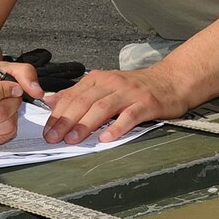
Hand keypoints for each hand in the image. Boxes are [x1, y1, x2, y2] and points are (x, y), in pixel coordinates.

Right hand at [0, 60, 42, 149]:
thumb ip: (23, 72)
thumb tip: (37, 92)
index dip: (5, 91)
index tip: (13, 86)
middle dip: (12, 102)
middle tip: (12, 95)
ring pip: (3, 127)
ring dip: (12, 114)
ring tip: (5, 104)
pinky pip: (2, 138)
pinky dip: (8, 126)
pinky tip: (1, 116)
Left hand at [40, 66, 189, 144]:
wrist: (170, 81)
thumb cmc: (135, 88)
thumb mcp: (104, 86)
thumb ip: (78, 93)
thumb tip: (51, 101)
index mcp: (98, 79)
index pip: (72, 96)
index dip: (57, 114)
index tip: (47, 130)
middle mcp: (112, 83)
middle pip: (84, 102)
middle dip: (66, 121)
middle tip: (54, 138)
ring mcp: (129, 93)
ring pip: (103, 108)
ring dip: (85, 124)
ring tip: (73, 139)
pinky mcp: (146, 103)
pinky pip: (129, 116)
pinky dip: (117, 127)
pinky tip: (106, 138)